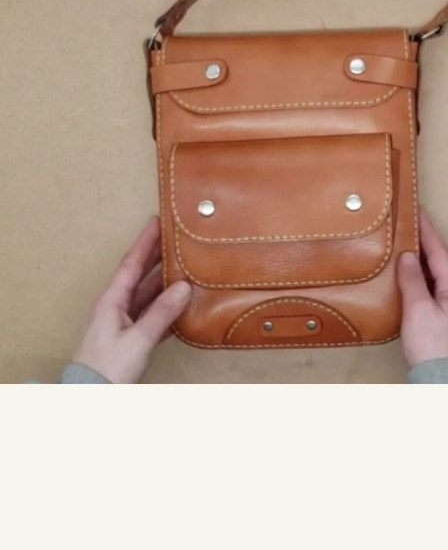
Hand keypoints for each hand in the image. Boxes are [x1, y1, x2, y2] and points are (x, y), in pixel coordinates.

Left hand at [73, 217, 191, 382]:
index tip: (157, 221)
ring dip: (164, 283)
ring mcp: (123, 323)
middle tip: (175, 239)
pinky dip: (167, 308)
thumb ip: (162, 312)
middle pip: (140, 276)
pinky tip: (181, 305)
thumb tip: (183, 286)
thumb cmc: (109, 367)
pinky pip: (152, 315)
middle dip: (156, 257)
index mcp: (112, 301)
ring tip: (184, 267)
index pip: (131, 264)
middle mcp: (116, 307)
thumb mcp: (138, 339)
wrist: (92, 398)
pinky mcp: (131, 339)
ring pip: (147, 296)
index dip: (145, 242)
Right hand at [397, 210, 447, 367]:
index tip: (417, 210)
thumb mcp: (418, 308)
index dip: (427, 229)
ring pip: (436, 269)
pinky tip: (409, 271)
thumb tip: (408, 254)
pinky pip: (431, 282)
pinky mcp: (442, 314)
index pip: (438, 249)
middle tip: (411, 220)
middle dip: (427, 237)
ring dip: (424, 253)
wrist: (441, 379)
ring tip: (408, 239)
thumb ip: (412, 279)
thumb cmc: (432, 344)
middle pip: (440, 257)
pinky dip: (420, 270)